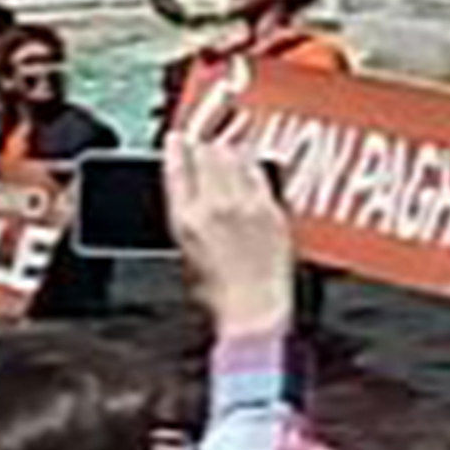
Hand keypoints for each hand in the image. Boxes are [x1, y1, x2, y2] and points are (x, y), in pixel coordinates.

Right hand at [167, 123, 300, 343]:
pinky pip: (259, 172)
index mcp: (188, 218)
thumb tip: (192, 195)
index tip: (177, 139)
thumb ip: (187, 216)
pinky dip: (251, 164)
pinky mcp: (273, 209)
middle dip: (203, 145)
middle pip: (208, 152)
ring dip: (227, 149)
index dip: (177, 146)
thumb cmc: (220, 293)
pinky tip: (249, 165)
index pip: (179, 164)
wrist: (255, 311)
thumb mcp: (186, 252)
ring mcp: (248, 205)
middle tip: (203, 144)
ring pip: (235, 156)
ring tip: (225, 150)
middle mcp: (217, 206)